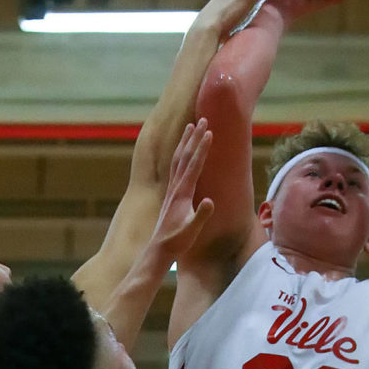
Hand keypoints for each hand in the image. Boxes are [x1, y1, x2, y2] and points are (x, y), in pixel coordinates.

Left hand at [150, 118, 213, 260]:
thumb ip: (201, 216)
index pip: (194, 165)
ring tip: (191, 126)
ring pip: (178, 159)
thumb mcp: (192, 231)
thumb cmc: (177, 242)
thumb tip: (210, 201)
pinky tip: (184, 150)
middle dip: (194, 137)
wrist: (159, 250)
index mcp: (182, 193)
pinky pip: (176, 168)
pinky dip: (181, 154)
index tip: (209, 132)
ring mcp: (172, 190)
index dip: (202, 148)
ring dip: (185, 141)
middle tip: (202, 118)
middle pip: (185, 156)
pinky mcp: (172, 194)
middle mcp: (175, 188)